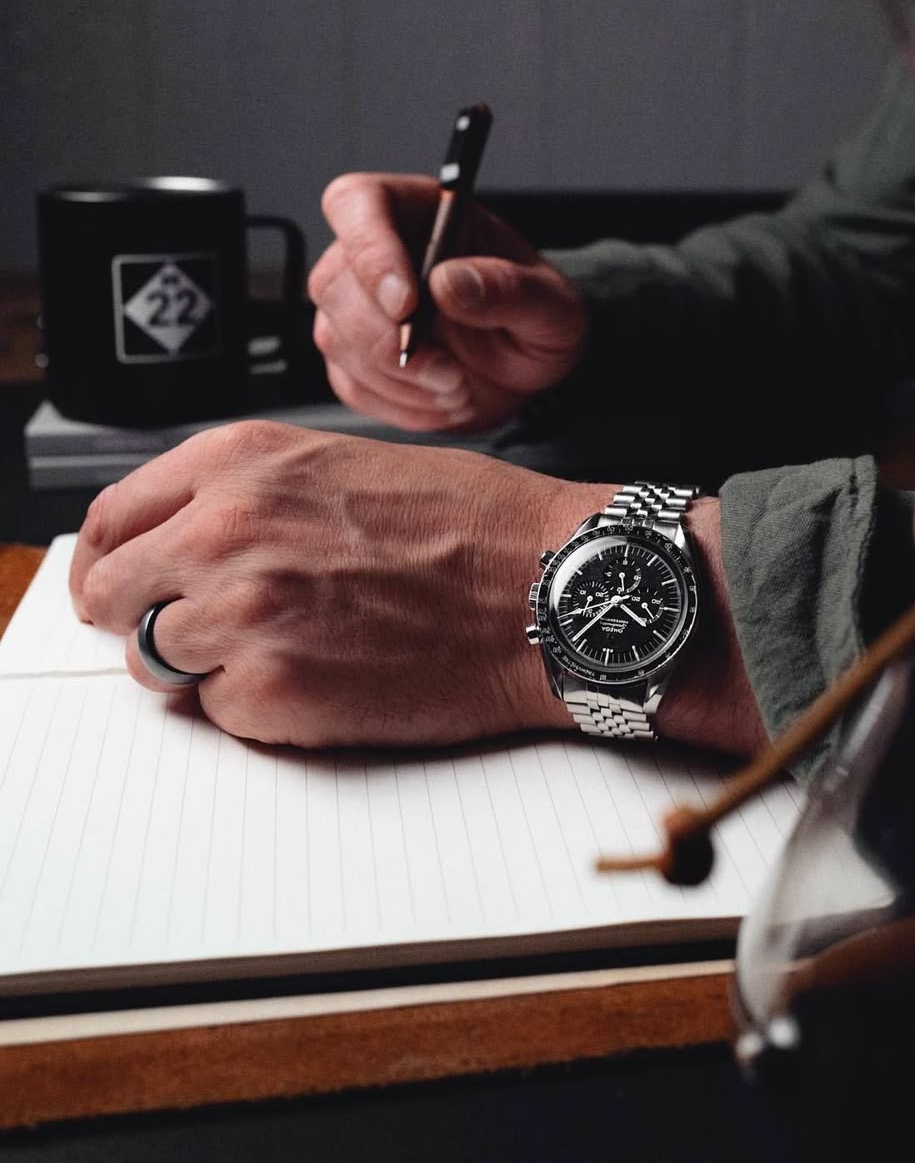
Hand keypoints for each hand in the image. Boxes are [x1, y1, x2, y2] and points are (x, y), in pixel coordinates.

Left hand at [69, 420, 603, 748]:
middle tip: (195, 630)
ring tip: (294, 644)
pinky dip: (261, 705)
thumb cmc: (469, 523)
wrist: (545, 586)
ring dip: (209, 661)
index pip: (112, 518)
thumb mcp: (338, 464)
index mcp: (239, 462)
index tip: (124, 582)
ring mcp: (243, 613)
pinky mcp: (273, 691)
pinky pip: (220, 711)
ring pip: (157, 659)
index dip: (114, 559)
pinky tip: (328, 673)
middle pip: (112, 595)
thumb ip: (242, 494)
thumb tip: (175, 542)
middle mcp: (226, 530)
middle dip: (145, 616)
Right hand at [308, 173, 586, 432]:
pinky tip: (439, 399)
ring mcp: (354, 303)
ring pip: (334, 336)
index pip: (358, 203)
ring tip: (457, 388)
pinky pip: (350, 383)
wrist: (526, 370)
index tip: (407, 305)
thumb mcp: (552, 306)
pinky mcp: (351, 354)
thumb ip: (509, 289)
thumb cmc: (536, 320)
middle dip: (390, 341)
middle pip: (335, 281)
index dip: (371, 252)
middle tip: (449, 373)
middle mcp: (376, 250)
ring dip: (400, 379)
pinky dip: (398, 404)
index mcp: (420, 211)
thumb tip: (448, 282)